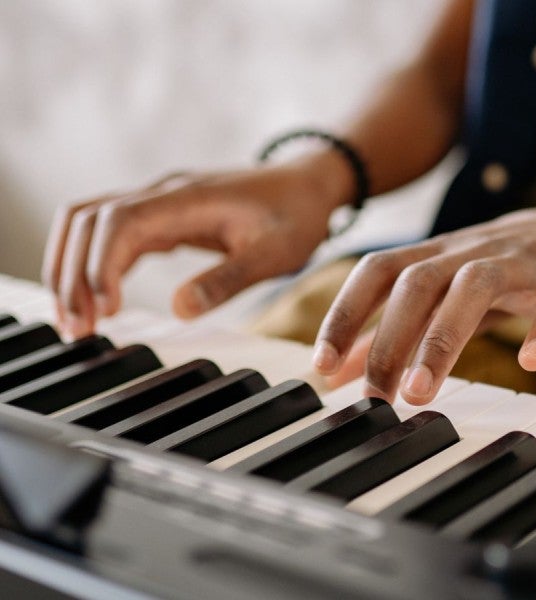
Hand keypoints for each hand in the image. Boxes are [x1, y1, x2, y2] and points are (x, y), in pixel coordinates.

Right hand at [43, 152, 351, 336]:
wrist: (310, 185)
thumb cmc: (297, 216)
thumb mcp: (276, 254)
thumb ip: (229, 278)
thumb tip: (179, 310)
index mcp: (189, 198)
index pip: (120, 221)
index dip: (100, 264)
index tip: (104, 310)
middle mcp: (164, 193)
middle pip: (88, 220)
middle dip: (72, 272)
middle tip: (77, 329)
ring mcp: (160, 201)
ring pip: (90, 223)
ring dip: (73, 267)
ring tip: (76, 321)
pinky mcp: (163, 216)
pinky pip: (111, 234)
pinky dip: (94, 265)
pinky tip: (98, 302)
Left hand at [314, 195, 535, 403]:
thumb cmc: (505, 268)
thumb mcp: (445, 291)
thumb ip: (394, 328)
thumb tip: (340, 369)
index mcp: (436, 255)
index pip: (377, 271)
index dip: (344, 313)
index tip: (322, 365)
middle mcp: (470, 252)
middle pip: (418, 283)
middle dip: (389, 339)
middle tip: (375, 398)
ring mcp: (519, 263)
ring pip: (475, 287)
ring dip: (441, 339)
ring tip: (419, 394)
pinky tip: (532, 362)